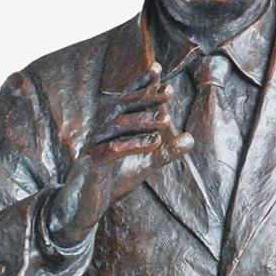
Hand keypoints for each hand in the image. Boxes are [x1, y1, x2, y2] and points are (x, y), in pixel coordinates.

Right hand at [46, 62, 193, 246]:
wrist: (85, 207)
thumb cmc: (112, 180)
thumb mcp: (144, 164)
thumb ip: (165, 151)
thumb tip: (190, 138)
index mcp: (110, 126)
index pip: (126, 99)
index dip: (140, 83)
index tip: (158, 68)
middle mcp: (100, 130)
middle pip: (122, 106)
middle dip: (146, 96)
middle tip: (169, 89)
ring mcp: (93, 145)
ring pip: (118, 126)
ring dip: (143, 121)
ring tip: (166, 120)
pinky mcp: (91, 163)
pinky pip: (113, 149)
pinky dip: (134, 144)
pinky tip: (155, 142)